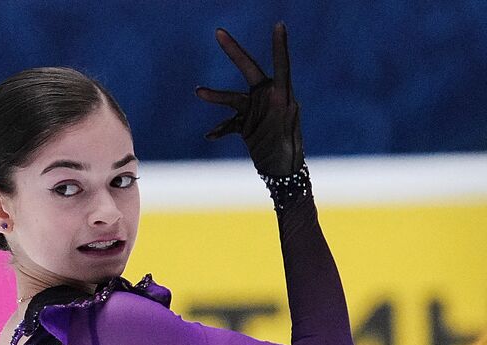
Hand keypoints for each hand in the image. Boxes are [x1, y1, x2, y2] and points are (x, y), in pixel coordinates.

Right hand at [195, 22, 303, 177]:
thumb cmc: (288, 155)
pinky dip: (219, 128)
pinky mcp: (248, 124)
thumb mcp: (286, 133)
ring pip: (233, 98)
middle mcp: (269, 99)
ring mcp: (257, 110)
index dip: (279, 46)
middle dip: (233, 51)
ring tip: (199, 92)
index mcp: (282, 98)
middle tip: (218, 32)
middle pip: (249, 70)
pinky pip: (229, 121)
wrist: (283, 176)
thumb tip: (280, 97)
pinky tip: (210, 136)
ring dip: (216, 96)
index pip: (281, 66)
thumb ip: (281, 113)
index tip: (279, 25)